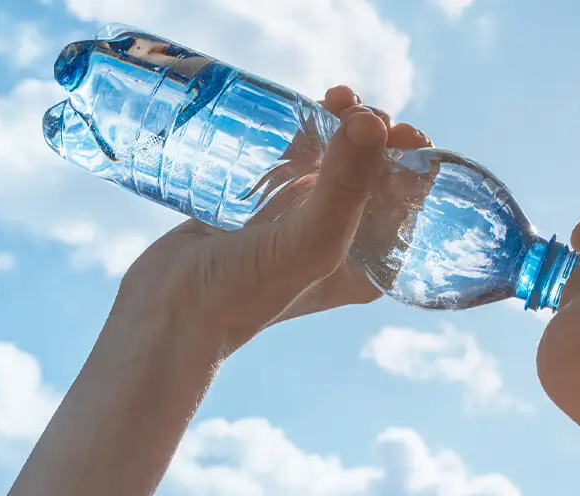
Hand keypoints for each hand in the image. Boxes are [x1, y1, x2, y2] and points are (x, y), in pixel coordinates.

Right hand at [113, 85, 432, 356]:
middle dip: (376, 134)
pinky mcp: (263, 202)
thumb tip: (375, 121)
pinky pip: (296, 157)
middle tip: (357, 109)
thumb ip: (347, 185)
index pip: (409, 203)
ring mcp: (301, 220)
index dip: (412, 162)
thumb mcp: (311, 241)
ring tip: (336, 97)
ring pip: (336, 159)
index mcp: (369, 263)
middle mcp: (341, 241)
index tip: (401, 130)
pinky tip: (307, 106)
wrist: (167, 313)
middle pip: (375, 174)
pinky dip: (305, 129)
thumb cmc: (245, 292)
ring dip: (344, 124)